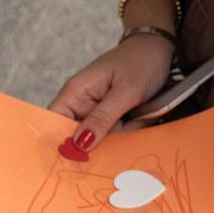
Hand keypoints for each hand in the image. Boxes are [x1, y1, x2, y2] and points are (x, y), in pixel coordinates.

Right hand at [48, 34, 174, 148]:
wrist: (160, 49)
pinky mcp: (112, 118)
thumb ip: (103, 117)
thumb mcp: (126, 91)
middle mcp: (82, 105)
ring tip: (138, 118)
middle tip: (123, 132)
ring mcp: (97, 113)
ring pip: (101, 140)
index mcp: (75, 93)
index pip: (53, 122)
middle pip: (78, 139)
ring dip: (121, 137)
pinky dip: (129, 133)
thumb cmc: (141, 61)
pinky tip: (141, 120)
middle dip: (100, 144)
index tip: (73, 163)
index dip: (59, 144)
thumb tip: (80, 144)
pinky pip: (115, 135)